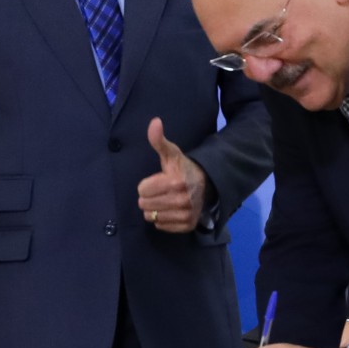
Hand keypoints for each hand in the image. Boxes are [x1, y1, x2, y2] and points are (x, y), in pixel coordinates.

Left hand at [136, 118, 208, 232]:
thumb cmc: (183, 168)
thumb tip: (155, 122)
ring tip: (164, 200)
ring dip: (154, 209)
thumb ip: (159, 140)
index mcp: (175, 182)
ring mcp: (185, 214)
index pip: (142, 190)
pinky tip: (170, 209)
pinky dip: (162, 219)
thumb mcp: (171, 153)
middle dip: (148, 197)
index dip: (146, 184)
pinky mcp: (187, 225)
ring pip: (151, 217)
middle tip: (159, 191)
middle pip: (144, 205)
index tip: (157, 181)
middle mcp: (181, 200)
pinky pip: (161, 226)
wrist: (206, 184)